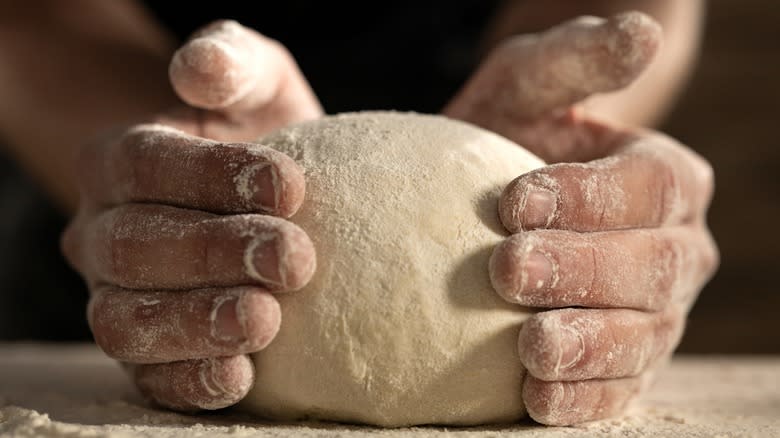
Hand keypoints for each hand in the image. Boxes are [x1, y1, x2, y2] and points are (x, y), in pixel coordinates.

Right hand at [62, 21, 320, 410]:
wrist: (273, 201)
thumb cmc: (265, 135)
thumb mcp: (258, 83)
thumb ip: (232, 60)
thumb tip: (199, 68)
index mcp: (120, 161)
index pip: (145, 165)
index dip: (211, 176)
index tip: (289, 188)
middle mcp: (103, 234)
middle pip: (132, 247)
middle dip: (213, 253)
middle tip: (294, 259)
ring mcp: (117, 298)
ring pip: (126, 321)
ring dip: (194, 323)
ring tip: (264, 321)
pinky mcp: (149, 355)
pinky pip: (149, 378)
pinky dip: (189, 381)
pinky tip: (241, 376)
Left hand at [445, 12, 717, 424]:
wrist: (486, 209)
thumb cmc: (509, 136)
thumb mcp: (527, 86)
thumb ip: (576, 59)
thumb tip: (641, 30)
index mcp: (667, 179)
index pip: (648, 187)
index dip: (588, 195)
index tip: (513, 199)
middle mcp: (676, 249)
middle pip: (650, 266)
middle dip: (581, 270)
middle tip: (507, 269)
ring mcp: (655, 315)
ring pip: (640, 336)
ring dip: (587, 344)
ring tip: (530, 344)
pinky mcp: (623, 365)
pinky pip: (616, 391)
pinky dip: (583, 399)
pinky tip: (538, 398)